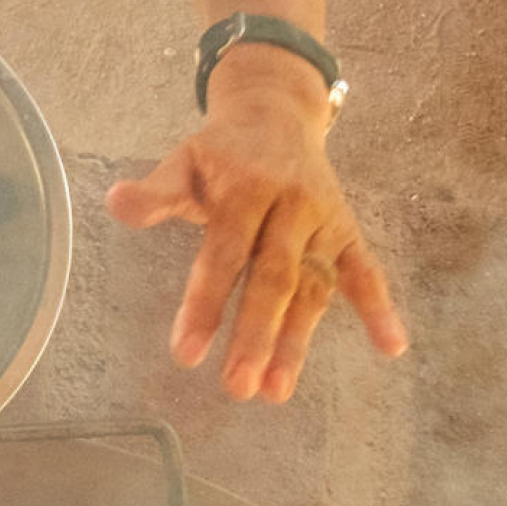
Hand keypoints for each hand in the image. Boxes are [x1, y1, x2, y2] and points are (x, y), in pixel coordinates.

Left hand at [103, 51, 408, 400]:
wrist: (277, 115)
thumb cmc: (221, 153)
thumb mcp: (183, 162)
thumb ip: (155, 192)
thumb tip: (115, 203)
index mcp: (246, 189)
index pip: (224, 254)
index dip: (205, 303)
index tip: (186, 354)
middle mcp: (291, 206)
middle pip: (274, 278)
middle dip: (255, 335)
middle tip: (237, 387)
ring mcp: (324, 222)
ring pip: (314, 287)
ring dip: (298, 341)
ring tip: (275, 390)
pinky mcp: (348, 232)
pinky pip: (367, 273)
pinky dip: (380, 309)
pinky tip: (391, 348)